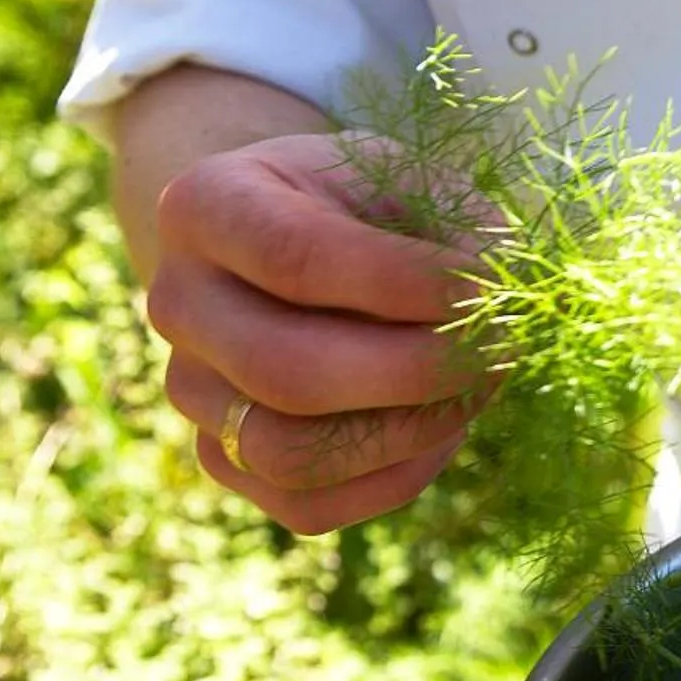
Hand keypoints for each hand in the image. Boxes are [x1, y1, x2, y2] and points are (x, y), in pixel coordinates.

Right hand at [145, 131, 487, 533]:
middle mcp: (176, 302)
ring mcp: (189, 390)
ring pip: (289, 454)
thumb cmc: (360, 203)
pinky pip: (307, 505)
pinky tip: (442, 428)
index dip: (402, 283)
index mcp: (206, 206)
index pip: (295, 258)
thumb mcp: (404, 176)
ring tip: (476, 388)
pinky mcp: (221, 459)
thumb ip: (456, 224)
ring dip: (408, 433)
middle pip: (288, 372)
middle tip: (503, 349)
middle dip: (416, 371)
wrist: (289, 245)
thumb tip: (504, 293)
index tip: (487, 289)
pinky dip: (393, 476)